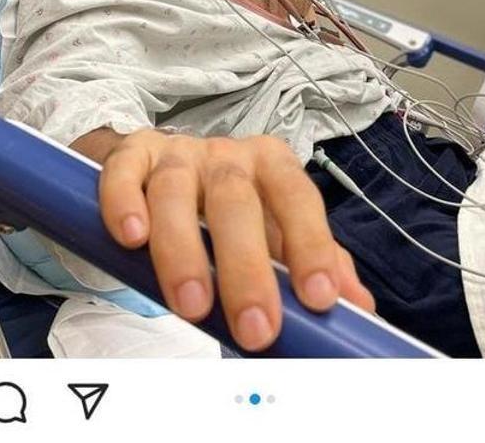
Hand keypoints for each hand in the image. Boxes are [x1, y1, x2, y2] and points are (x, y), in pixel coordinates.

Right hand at [98, 129, 375, 351]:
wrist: (158, 166)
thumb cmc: (226, 208)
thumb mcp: (272, 228)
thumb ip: (313, 262)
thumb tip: (360, 309)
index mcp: (272, 166)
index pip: (298, 198)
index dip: (311, 245)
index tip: (319, 299)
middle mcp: (226, 154)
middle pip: (237, 200)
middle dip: (247, 268)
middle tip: (256, 329)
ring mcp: (175, 154)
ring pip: (177, 190)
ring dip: (184, 250)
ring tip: (192, 306)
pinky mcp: (130, 156)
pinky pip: (125, 173)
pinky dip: (125, 203)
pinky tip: (132, 239)